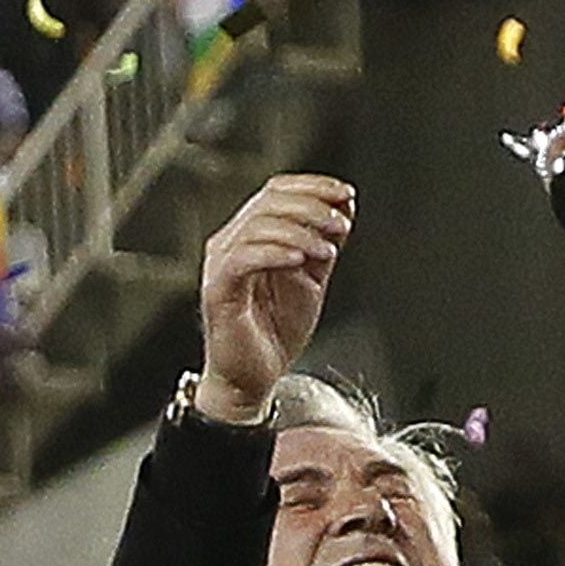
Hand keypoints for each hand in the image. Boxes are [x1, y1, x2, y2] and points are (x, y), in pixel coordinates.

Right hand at [195, 173, 352, 417]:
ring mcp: (221, 265)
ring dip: (300, 231)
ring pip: (258, 226)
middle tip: (340, 223)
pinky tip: (300, 260)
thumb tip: (345, 208)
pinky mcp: (218, 289)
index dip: (312, 186)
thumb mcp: (311, 279)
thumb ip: (323, 244)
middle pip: (268, 202)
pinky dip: (275, 253)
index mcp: (251, 236)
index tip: (346, 194)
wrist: (253, 379)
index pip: (276, 191)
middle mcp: (231, 244)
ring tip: (327, 250)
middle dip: (311, 207)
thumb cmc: (274, 332)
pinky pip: (243, 259)